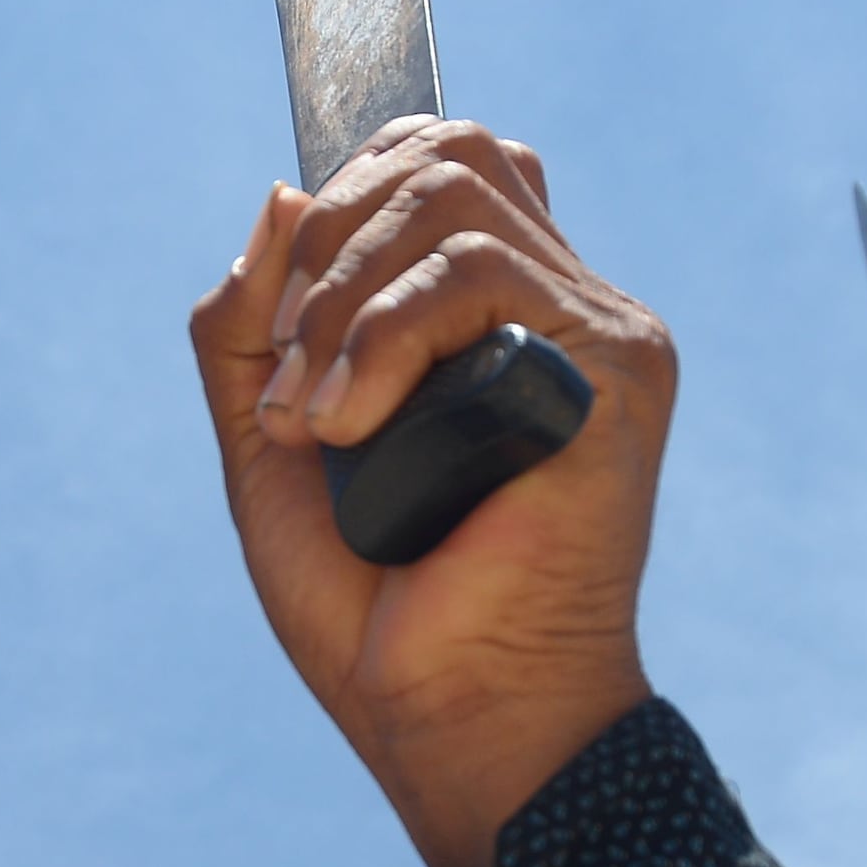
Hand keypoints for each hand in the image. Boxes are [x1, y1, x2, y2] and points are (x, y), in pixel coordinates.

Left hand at [185, 120, 675, 866]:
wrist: (445, 711)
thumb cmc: (373, 602)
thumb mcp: (270, 437)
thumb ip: (251, 324)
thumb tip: (278, 195)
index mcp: (502, 311)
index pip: (439, 159)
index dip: (347, 197)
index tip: (290, 327)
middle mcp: (562, 305)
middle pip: (443, 155)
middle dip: (329, 246)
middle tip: (291, 378)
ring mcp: (597, 333)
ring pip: (450, 205)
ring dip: (343, 306)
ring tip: (319, 421)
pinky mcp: (616, 371)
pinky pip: (479, 275)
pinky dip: (386, 339)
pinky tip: (354, 426)